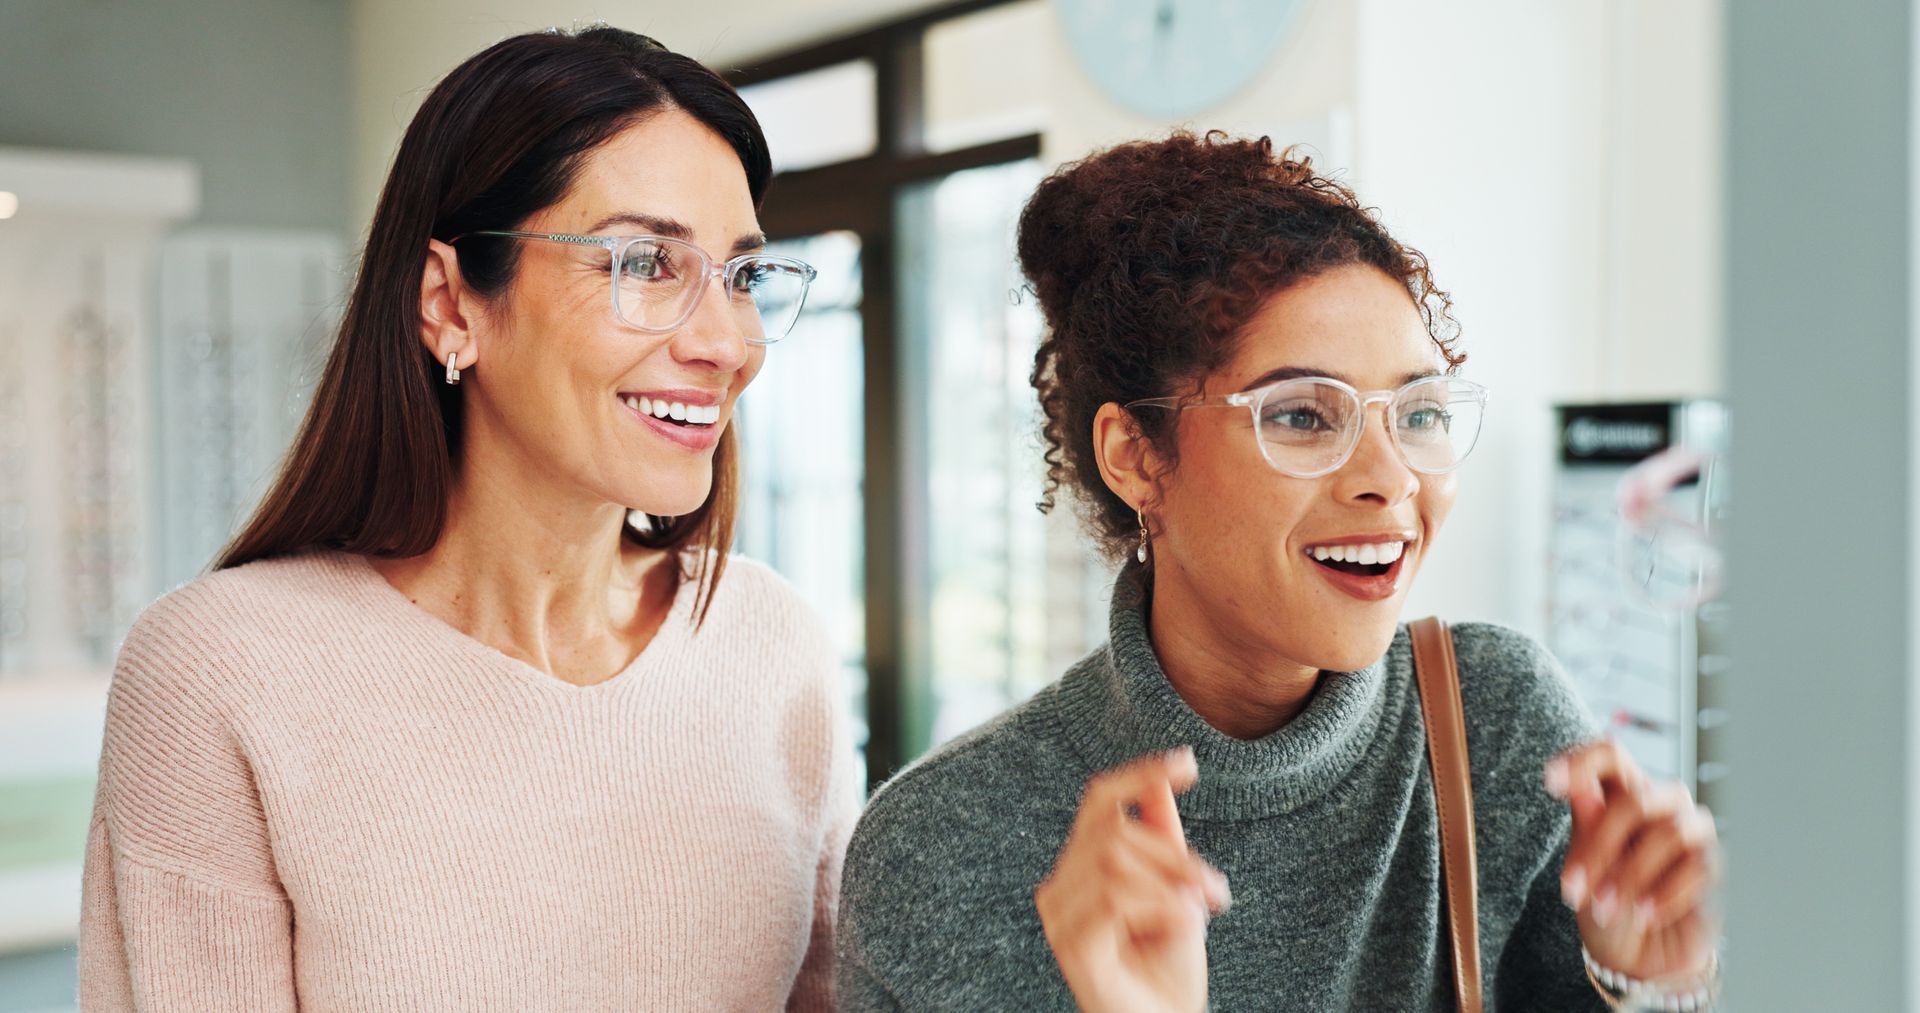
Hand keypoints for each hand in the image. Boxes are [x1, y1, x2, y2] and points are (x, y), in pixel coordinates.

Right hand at [1035, 747, 1229, 1012]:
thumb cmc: (1169, 967)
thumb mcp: (1177, 891)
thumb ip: (1163, 839)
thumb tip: (1162, 780)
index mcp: (1081, 867)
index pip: (1099, 801)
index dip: (1138, 775)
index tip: (1188, 764)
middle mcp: (1060, 887)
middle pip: (1113, 829)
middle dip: (1172, 853)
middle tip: (1215, 889)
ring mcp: (1060, 917)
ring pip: (1114, 861)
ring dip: (1170, 883)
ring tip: (1198, 912)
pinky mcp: (1072, 946)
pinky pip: (1114, 899)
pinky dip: (1159, 906)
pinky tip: (1183, 924)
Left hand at [1546, 740, 1720, 983]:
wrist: (1637, 956)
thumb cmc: (1604, 904)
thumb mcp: (1583, 868)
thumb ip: (1585, 826)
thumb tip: (1576, 785)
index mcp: (1619, 794)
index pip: (1610, 755)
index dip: (1583, 761)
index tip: (1550, 781)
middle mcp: (1657, 802)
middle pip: (1635, 801)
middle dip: (1599, 849)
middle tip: (1573, 890)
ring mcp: (1689, 830)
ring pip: (1669, 832)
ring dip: (1631, 877)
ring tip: (1606, 909)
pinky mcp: (1711, 864)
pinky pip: (1695, 867)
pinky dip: (1664, 895)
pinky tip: (1644, 915)